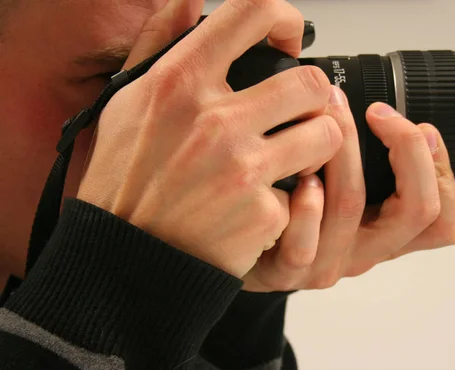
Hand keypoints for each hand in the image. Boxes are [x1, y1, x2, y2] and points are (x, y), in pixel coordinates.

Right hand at [77, 0, 342, 277]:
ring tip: (290, 159)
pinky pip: (304, 194)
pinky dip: (288, 200)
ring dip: (316, 147)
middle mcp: (215, 120)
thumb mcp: (127, 101)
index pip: (252, 11)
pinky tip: (257, 206)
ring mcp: (242, 169)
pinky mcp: (262, 213)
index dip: (283, 18)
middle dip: (314, 97)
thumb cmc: (124, 181)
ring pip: (327, 135)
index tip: (287, 39)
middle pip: (313, 82)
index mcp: (180, 82)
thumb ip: (160, 43)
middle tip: (298, 113)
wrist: (125, 258)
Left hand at [244, 90, 454, 290]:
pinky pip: (303, 244)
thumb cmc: (297, 215)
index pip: (447, 221)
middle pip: (419, 210)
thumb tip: (389, 108)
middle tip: (378, 112)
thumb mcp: (345, 190)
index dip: (443, 171)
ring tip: (328, 113)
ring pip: (352, 207)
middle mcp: (366, 252)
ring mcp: (328, 263)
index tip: (420, 127)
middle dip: (406, 149)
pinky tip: (300, 175)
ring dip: (344, 150)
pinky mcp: (286, 273)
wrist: (246, 258)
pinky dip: (306, 204)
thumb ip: (371, 162)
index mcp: (387, 235)